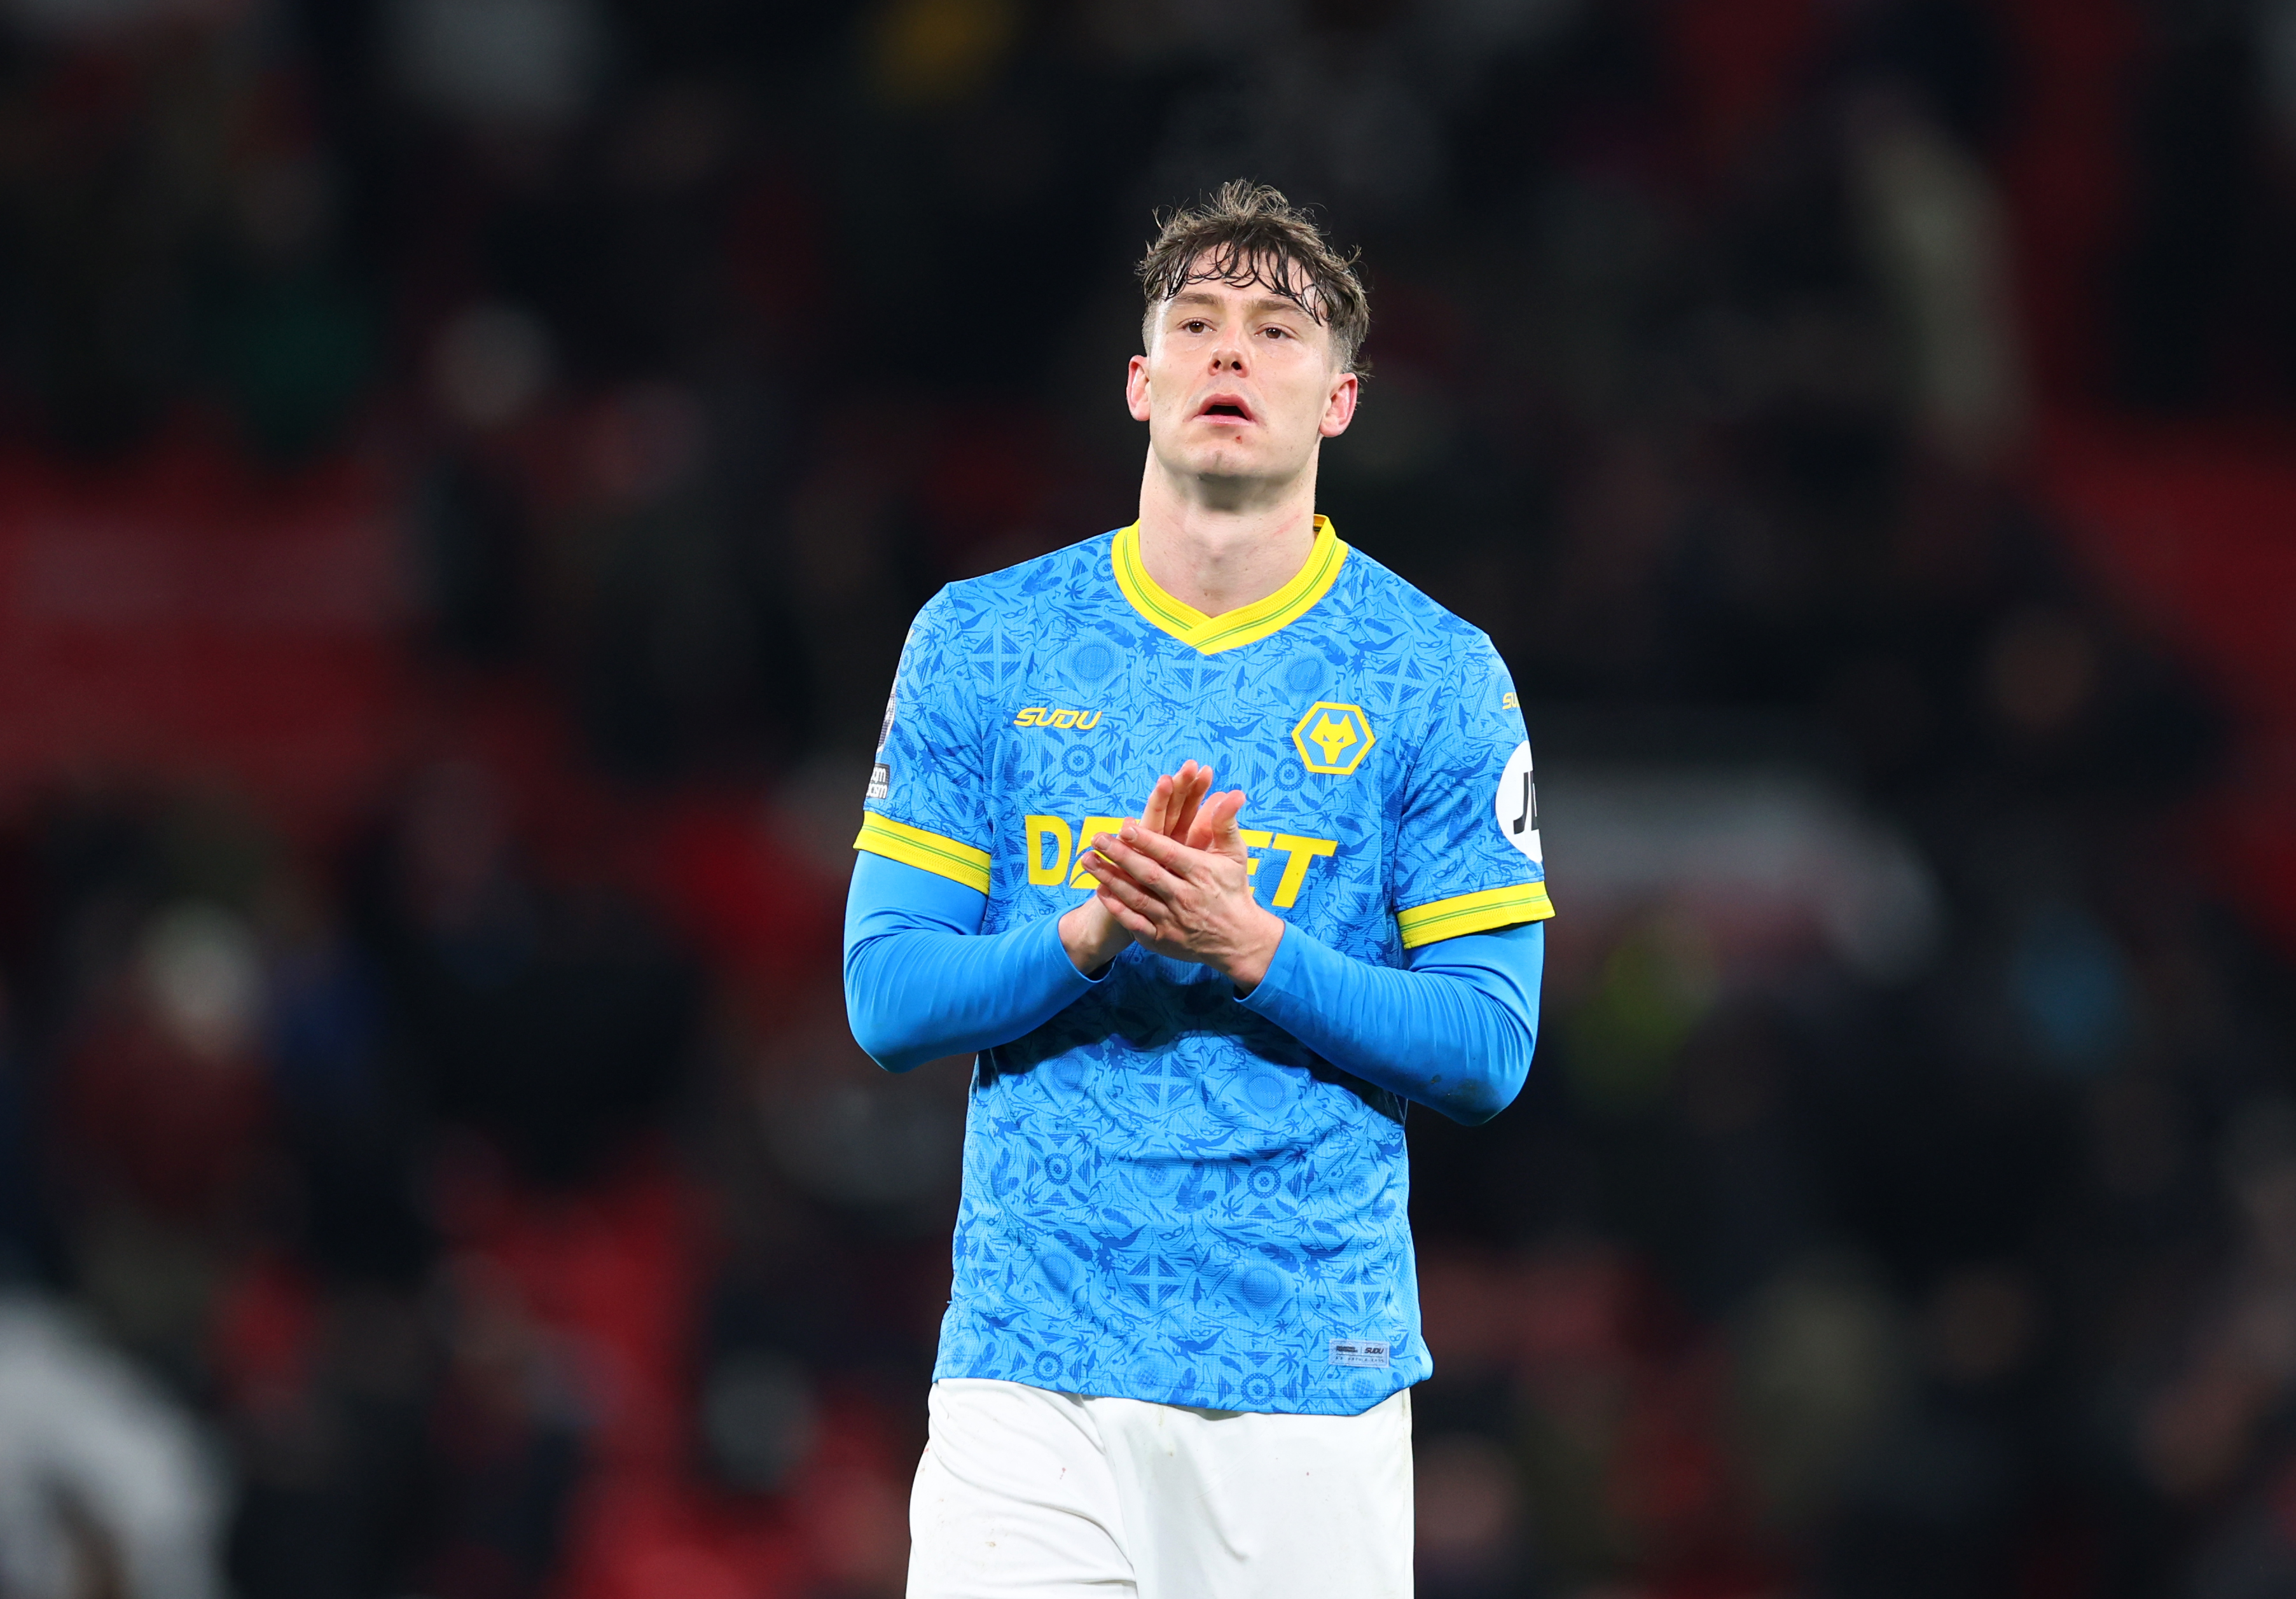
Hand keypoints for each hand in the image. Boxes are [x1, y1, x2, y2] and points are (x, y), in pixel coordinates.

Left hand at [1057, 761, 1218, 974]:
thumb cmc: (1233, 889)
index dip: (1146, 840)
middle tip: (1096, 837)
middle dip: (1120, 855)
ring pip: (1137, 898)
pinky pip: (1135, 923)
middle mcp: (1186, 897)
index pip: (1170, 854)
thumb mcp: (1236, 855)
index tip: (1124, 826)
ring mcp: (1173, 920)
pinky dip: (1117, 908)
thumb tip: (1234, 793)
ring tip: (1087, 860)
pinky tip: (1099, 891)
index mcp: (1202, 873)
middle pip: (1148, 874)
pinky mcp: (1162, 939)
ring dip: (1110, 879)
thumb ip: (1226, 823)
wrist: (1238, 940)